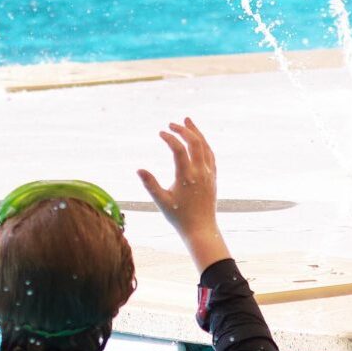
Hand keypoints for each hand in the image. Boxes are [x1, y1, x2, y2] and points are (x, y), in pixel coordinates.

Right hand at [137, 119, 229, 270]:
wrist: (201, 229)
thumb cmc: (179, 217)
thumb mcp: (161, 201)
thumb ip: (150, 184)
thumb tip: (138, 169)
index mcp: (187, 177)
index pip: (179, 150)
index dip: (170, 138)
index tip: (160, 133)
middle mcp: (200, 172)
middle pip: (195, 143)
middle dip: (183, 130)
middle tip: (171, 124)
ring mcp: (209, 174)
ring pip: (205, 147)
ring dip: (196, 132)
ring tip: (187, 121)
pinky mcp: (213, 178)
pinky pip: (211, 155)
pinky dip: (204, 144)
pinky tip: (198, 140)